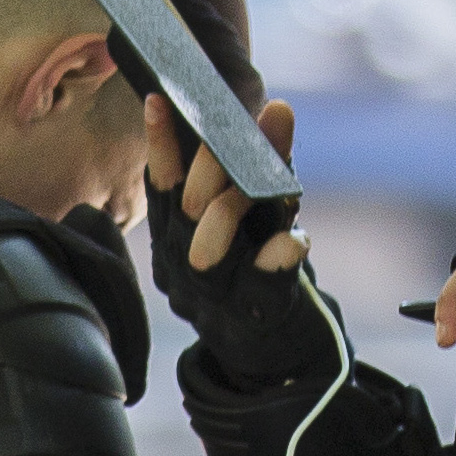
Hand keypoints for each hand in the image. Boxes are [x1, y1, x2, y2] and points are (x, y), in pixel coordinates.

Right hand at [141, 95, 326, 382]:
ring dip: (232, 211)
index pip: (161, 190)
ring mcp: (220, 300)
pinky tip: (295, 238)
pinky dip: (277, 260)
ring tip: (262, 183)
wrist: (281, 356)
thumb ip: (264, 165)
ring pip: (208, 256)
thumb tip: (278, 107)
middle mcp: (186, 272)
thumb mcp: (259, 214)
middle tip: (230, 136)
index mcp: (175, 242)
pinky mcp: (261, 320)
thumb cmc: (262, 269)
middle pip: (183, 218)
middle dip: (206, 173)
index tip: (160, 100)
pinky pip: (264, 290)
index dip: (161, 146)